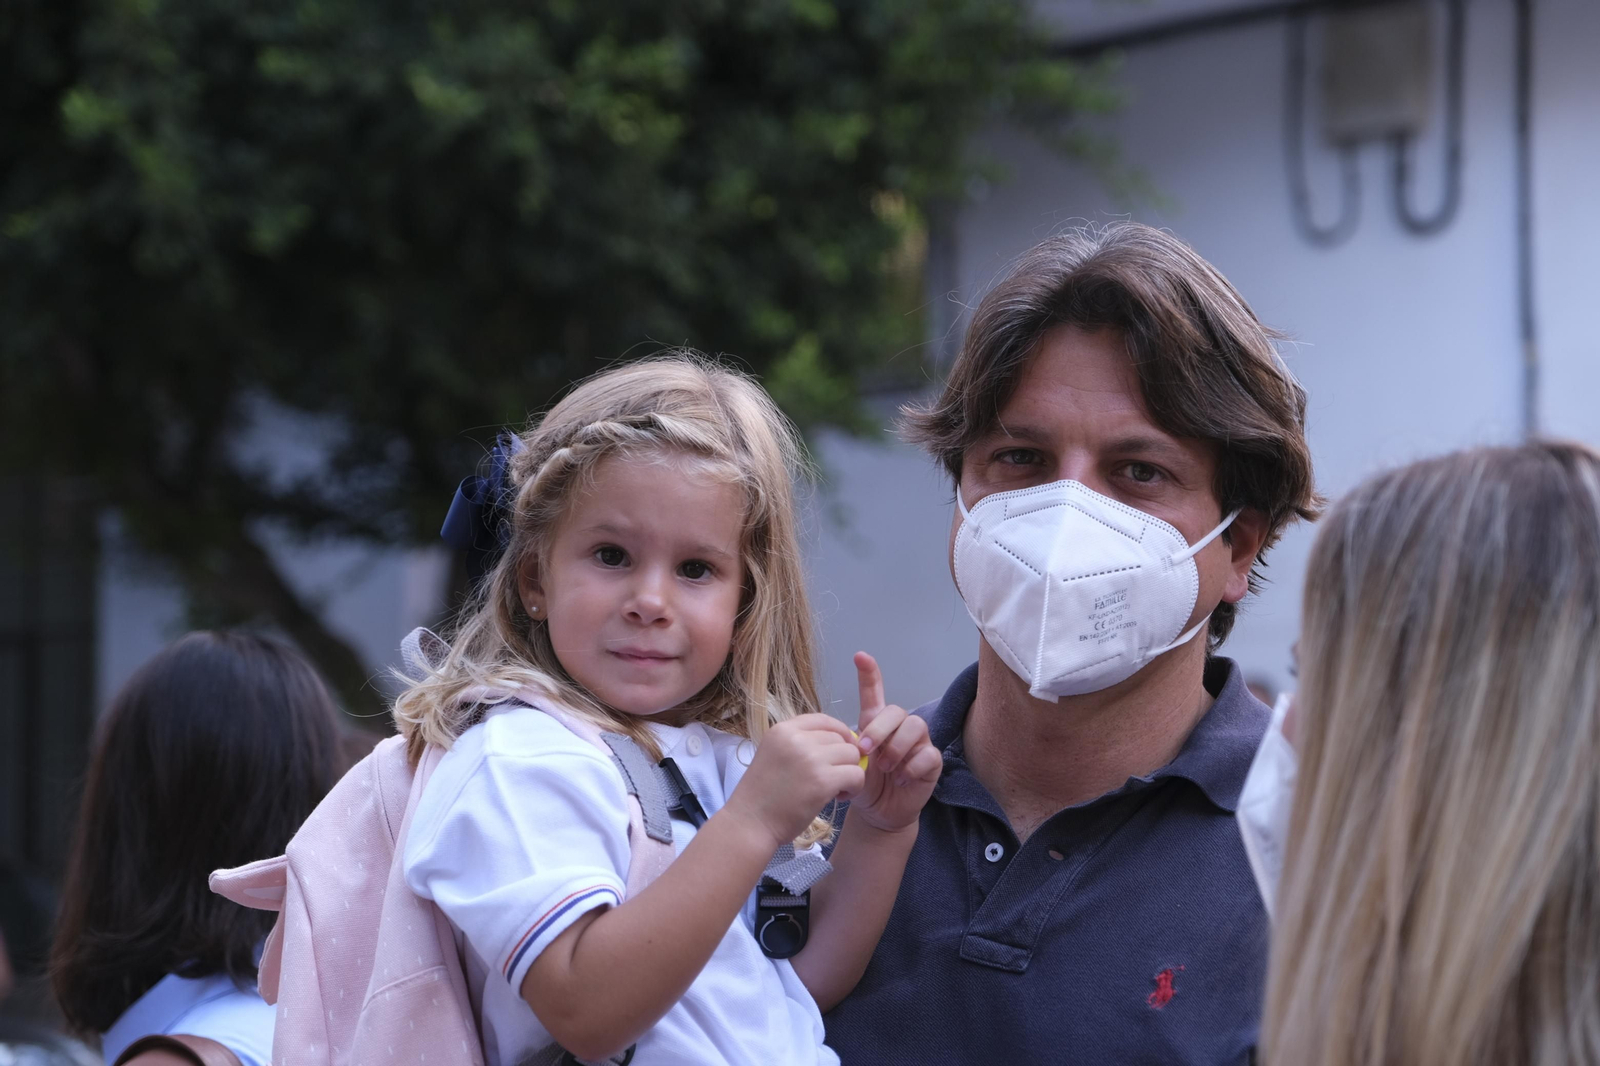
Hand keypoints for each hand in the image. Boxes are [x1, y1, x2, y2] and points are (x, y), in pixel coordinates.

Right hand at [725, 715, 864, 850]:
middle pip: (840, 737)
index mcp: (782, 730)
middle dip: (843, 757)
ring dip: (850, 772)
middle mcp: (796, 738)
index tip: (839, 752)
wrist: (750, 823)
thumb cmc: (762, 795)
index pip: (824, 720)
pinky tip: (840, 797)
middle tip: (832, 778)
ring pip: (852, 754)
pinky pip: (856, 775)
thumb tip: (839, 740)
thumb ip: (800, 744)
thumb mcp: (774, 754)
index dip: (839, 734)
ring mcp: (810, 758)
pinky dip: (854, 787)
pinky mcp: (822, 781)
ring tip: (836, 788)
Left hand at [848, 652, 940, 833]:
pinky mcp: (932, 762)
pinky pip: (928, 754)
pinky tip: (901, 779)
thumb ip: (851, 747)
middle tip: (865, 750)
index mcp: (876, 723)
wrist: (878, 812)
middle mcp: (899, 728)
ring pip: (915, 726)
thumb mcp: (851, 763)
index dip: (869, 673)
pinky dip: (912, 767)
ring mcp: (918, 743)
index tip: (860, 656)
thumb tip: (851, 738)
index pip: (874, 692)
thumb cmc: (864, 784)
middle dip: (879, 729)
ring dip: (896, 748)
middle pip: (897, 710)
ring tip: (885, 767)